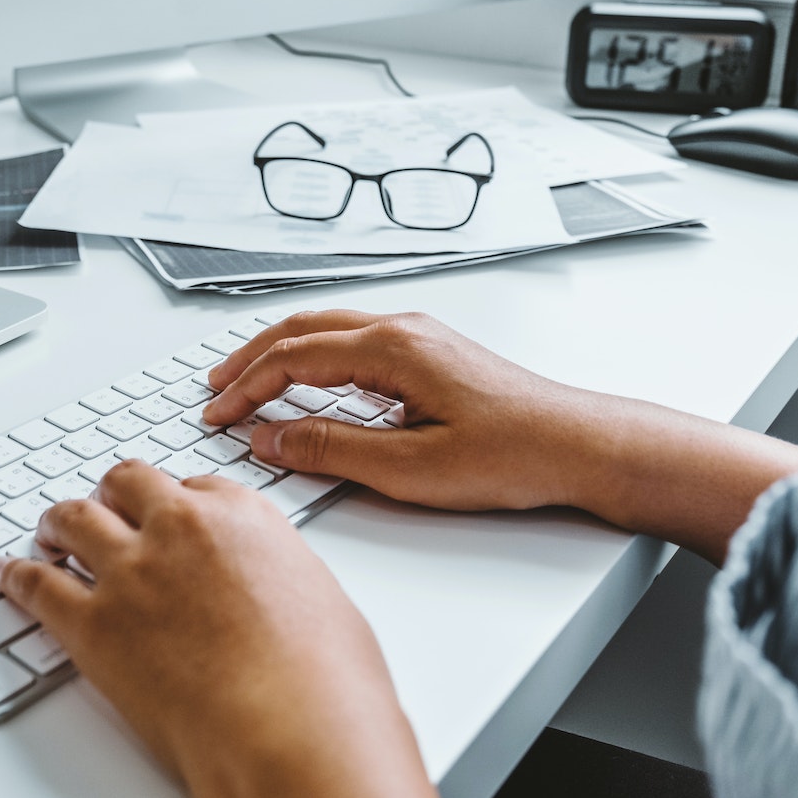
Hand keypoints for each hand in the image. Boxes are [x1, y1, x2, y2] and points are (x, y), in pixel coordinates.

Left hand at [0, 461, 456, 797]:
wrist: (290, 729)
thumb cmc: (323, 681)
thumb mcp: (323, 604)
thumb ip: (283, 584)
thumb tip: (277, 600)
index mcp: (242, 516)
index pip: (193, 488)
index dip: (174, 506)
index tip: (166, 520)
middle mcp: (181, 528)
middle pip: (126, 486)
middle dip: (112, 496)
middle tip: (102, 510)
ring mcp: (131, 571)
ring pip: (72, 519)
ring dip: (57, 524)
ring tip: (49, 533)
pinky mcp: (92, 624)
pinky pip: (38, 585)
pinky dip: (18, 576)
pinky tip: (10, 575)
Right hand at [202, 309, 797, 562]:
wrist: (583, 446)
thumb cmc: (514, 456)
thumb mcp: (411, 469)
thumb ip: (332, 450)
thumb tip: (271, 440)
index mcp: (392, 348)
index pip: (293, 358)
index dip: (246, 388)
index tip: (216, 415)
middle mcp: (403, 329)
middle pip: (302, 330)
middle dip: (250, 360)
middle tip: (213, 390)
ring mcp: (420, 336)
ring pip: (327, 329)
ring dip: (280, 353)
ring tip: (246, 381)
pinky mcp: (433, 353)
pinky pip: (353, 340)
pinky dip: (313, 356)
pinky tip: (308, 382)